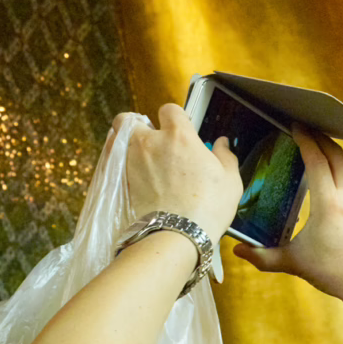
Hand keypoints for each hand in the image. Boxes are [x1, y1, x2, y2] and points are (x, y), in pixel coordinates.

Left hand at [125, 104, 241, 241]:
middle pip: (129, 119)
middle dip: (138, 126)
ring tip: (140, 158)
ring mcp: (132, 160)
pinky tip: (134, 175)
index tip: (182, 129)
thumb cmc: (209, 206)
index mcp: (179, 135)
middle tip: (152, 142)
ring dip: (126, 144)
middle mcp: (151, 141)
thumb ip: (225, 156)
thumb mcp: (229, 181)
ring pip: (117, 139)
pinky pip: (113, 162)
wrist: (177, 234)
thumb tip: (222, 143)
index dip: (176, 117)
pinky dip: (120, 164)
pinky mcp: (122, 179)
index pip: (169, 109)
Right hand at [234, 128, 342, 309]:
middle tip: (301, 127)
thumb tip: (237, 251)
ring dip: (329, 149)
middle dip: (318, 137)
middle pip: (335, 154)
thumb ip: (263, 257)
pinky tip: (326, 170)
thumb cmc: (332, 272)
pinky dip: (337, 165)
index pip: (317, 160)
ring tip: (313, 142)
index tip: (294, 126)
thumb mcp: (294, 263)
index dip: (305, 140)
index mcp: (328, 204)